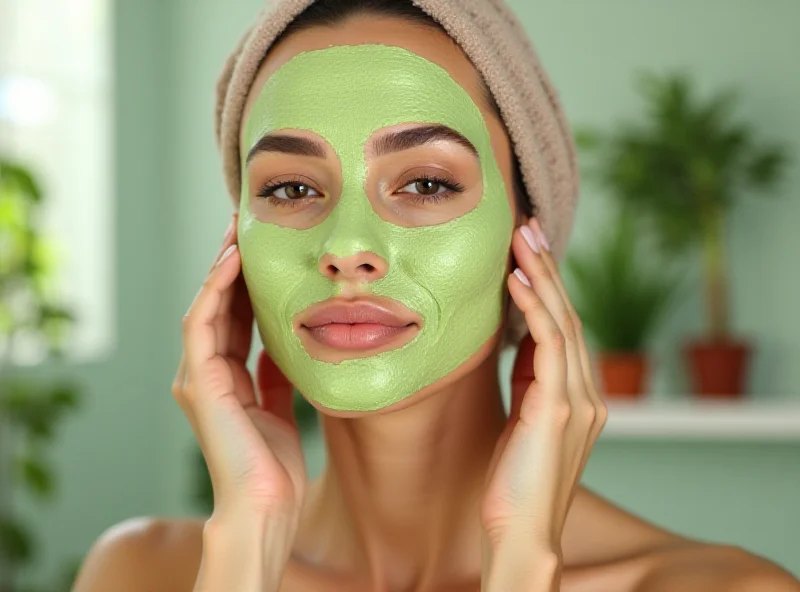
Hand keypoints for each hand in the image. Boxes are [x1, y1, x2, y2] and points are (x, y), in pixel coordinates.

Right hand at [172, 215, 305, 588]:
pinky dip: (215, 291)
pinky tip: (233, 262)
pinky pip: (202, 324)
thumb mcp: (281, 405)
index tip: (265, 250)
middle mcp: (207, 372)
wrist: (266, 505)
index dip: (247, 282)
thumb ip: (277, 374)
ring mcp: (198, 376)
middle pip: (219, 306)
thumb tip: (286, 342)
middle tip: (248, 226)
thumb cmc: (275, 465)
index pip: (234, 317)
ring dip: (221, 267)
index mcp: (226, 378)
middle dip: (233, 266)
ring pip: (206, 307)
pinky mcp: (198, 382)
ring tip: (238, 232)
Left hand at [480, 219, 606, 590]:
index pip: (566, 328)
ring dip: (542, 276)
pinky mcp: (560, 409)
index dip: (548, 286)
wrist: (519, 532)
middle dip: (548, 268)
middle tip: (528, 227)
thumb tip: (519, 338)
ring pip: (564, 322)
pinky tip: (516, 281)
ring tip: (521, 239)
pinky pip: (550, 345)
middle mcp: (588, 394)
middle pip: (570, 315)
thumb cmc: (514, 481)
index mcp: (579, 396)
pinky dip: (534, 308)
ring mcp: (579, 401)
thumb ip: (531, 380)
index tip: (528, 251)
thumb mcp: (525, 419)